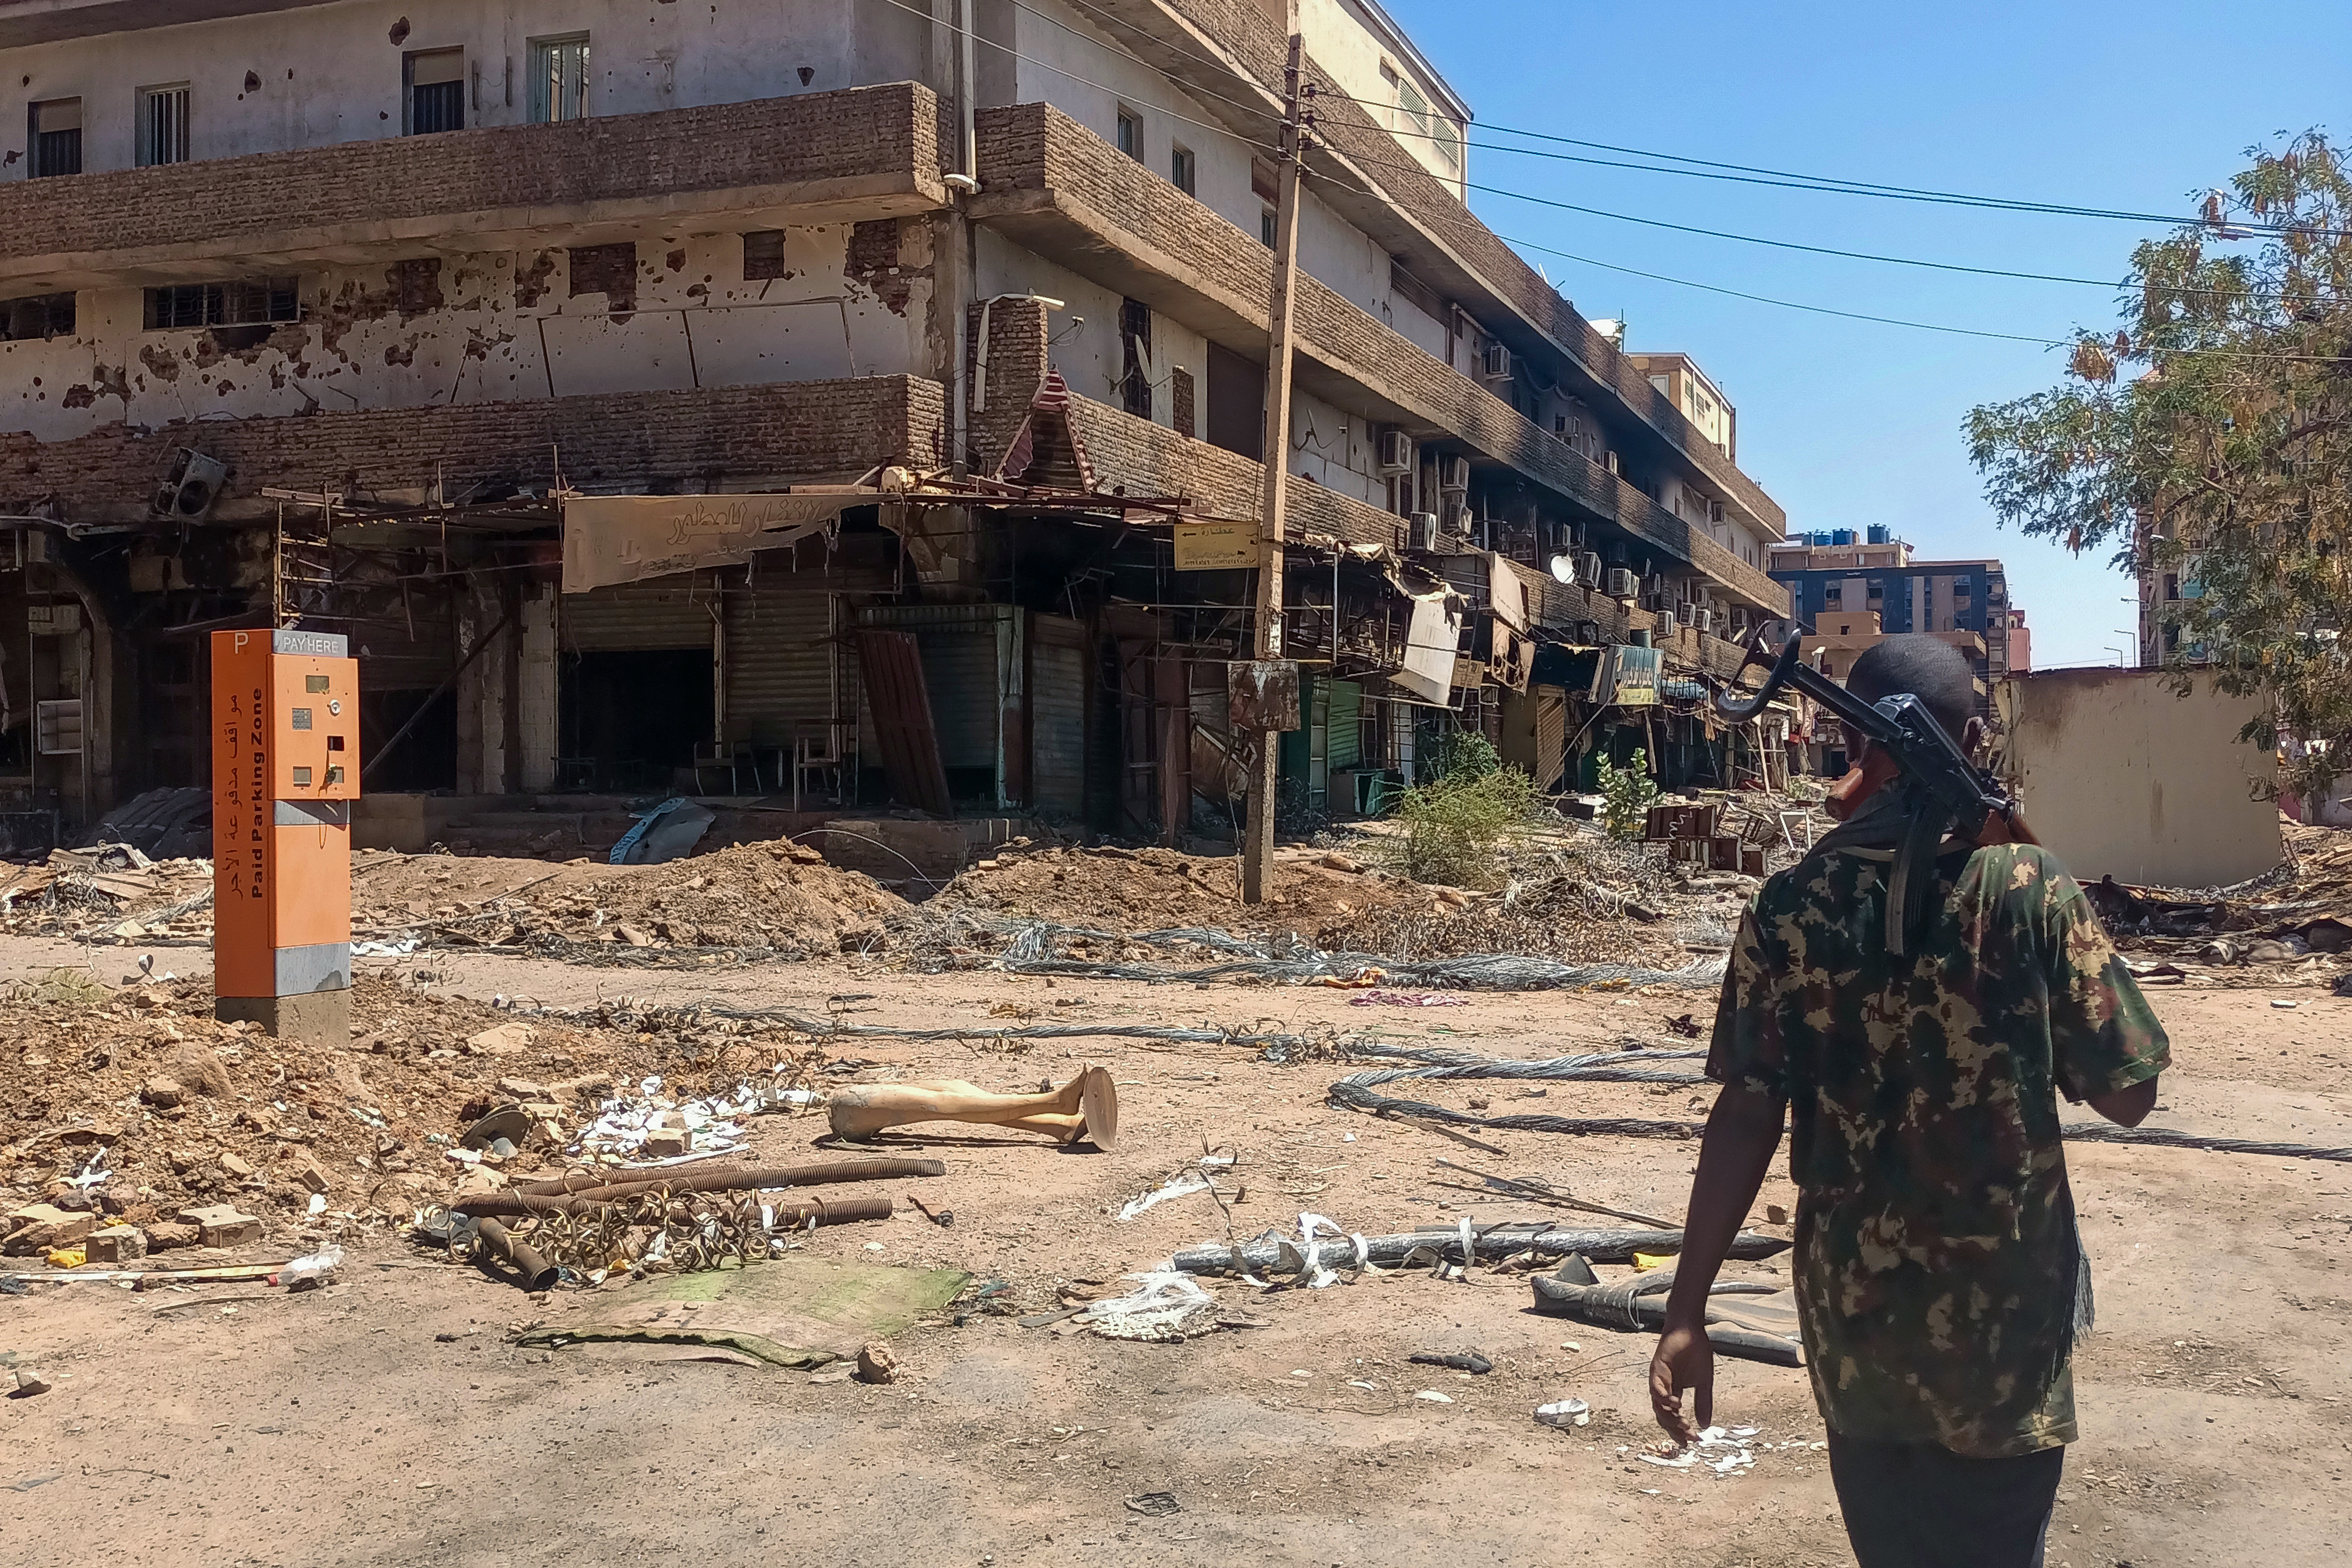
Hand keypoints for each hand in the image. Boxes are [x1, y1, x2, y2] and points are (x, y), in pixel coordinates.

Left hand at [1649, 1322, 1713, 1445]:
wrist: (1690, 1328)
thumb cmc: (1696, 1351)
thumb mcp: (1704, 1382)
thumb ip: (1703, 1402)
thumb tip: (1705, 1425)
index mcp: (1673, 1392)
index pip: (1673, 1417)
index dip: (1681, 1431)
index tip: (1692, 1441)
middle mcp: (1663, 1388)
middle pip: (1663, 1416)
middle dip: (1675, 1430)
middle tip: (1687, 1438)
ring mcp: (1658, 1379)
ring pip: (1658, 1405)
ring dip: (1669, 1418)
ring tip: (1683, 1426)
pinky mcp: (1656, 1369)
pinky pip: (1656, 1388)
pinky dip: (1665, 1399)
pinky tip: (1677, 1405)